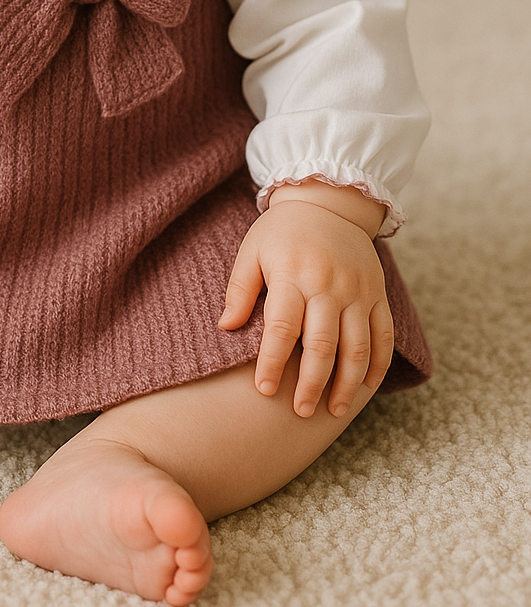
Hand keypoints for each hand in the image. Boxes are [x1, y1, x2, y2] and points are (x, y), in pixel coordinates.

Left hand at [218, 182, 393, 417]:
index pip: (282, 328)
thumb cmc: (282, 232)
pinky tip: (366, 387)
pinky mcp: (378, 293)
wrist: (327, 201)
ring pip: (358, 347)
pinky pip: (384, 335)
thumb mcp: (251, 251)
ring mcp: (358, 290)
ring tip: (333, 410)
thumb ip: (239, 289)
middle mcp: (329, 284)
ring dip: (347, 384)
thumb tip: (226, 327)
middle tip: (300, 411)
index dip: (272, 362)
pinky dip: (378, 365)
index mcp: (293, 274)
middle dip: (311, 383)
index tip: (264, 390)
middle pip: (322, 344)